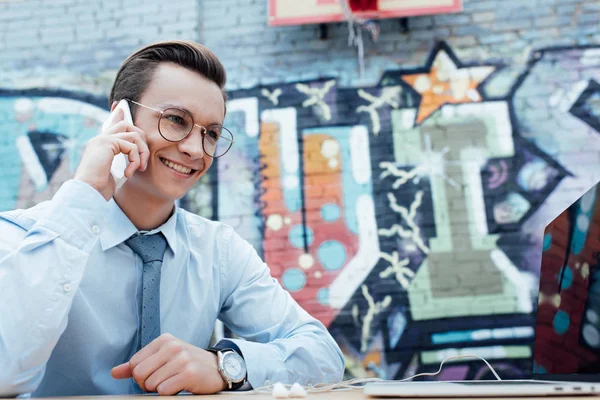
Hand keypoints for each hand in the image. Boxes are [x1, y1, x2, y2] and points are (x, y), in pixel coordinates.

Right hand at [74, 108, 148, 199]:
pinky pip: (131, 146)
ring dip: (141, 152)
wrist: (88, 193)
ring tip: (138, 168)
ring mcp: (102, 139)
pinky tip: (128, 172)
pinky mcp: (107, 143)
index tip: (121, 106)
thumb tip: (135, 159)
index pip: (112, 124)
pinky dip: (134, 160)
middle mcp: (100, 139)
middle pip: (127, 124)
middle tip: (142, 161)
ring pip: (133, 134)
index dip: (118, 114)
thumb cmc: (100, 188)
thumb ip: (122, 162)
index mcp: (100, 145)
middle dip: (142, 140)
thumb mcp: (114, 173)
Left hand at [110, 333, 226, 394]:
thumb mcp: (164, 358)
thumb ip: (139, 364)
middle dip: (147, 385)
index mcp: (164, 340)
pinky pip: (164, 391)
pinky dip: (170, 393)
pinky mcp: (189, 373)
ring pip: (152, 385)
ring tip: (174, 383)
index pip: (134, 364)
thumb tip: (114, 372)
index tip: (154, 375)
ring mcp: (181, 359)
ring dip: (160, 390)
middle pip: (140, 374)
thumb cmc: (188, 364)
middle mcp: (172, 346)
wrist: (218, 368)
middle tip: (162, 383)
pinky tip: (180, 387)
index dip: (139, 376)